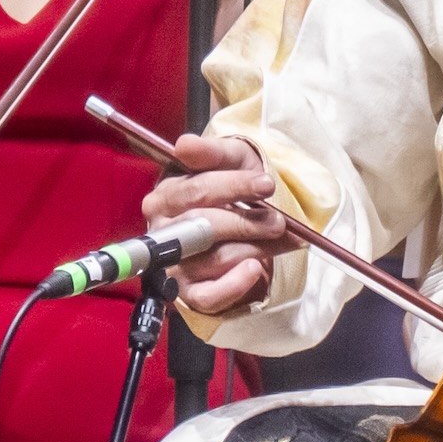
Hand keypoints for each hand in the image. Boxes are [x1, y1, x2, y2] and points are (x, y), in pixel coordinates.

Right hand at [136, 128, 293, 320]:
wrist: (245, 231)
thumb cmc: (233, 193)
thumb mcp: (230, 163)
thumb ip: (211, 153)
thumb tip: (185, 145)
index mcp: (165, 197)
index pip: (195, 190)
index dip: (233, 186)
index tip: (266, 184)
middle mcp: (164, 232)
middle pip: (203, 225)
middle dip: (246, 221)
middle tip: (278, 221)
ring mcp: (174, 266)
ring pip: (214, 258)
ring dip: (254, 249)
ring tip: (278, 240)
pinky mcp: (190, 294)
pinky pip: (208, 296)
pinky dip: (234, 285)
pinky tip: (254, 269)